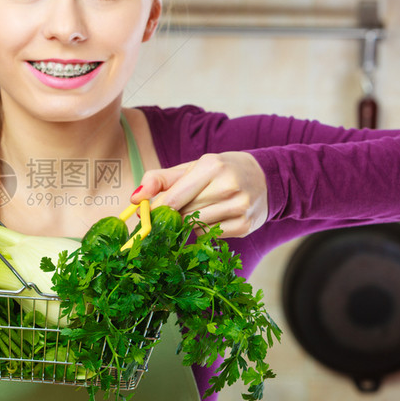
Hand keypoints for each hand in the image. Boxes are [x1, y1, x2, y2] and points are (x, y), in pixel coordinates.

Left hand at [131, 152, 267, 237]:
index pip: (174, 197)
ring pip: (195, 225)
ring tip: (196, 210)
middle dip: (172, 215)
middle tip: (171, 212)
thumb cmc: (219, 172)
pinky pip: (209, 235)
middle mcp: (228, 186)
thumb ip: (159, 179)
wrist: (264, 177)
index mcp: (212, 165)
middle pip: (183, 212)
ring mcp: (239, 207)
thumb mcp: (191, 168)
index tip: (145, 215)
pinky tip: (212, 216)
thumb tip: (135, 198)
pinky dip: (203, 229)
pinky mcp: (245, 226)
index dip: (156, 209)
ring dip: (187, 222)